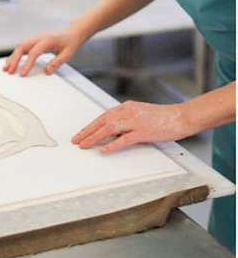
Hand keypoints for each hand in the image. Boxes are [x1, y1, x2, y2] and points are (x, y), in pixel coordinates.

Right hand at [3, 29, 84, 76]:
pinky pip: (23, 46)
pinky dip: (16, 54)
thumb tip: (47, 71)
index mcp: (47, 40)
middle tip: (9, 71)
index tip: (23, 74)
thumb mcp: (67, 54)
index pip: (34, 52)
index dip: (27, 64)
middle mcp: (39, 37)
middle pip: (22, 47)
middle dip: (14, 59)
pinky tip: (11, 61)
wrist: (73, 33)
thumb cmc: (71, 42)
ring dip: (12, 57)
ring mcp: (36, 38)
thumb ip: (57, 63)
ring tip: (6, 68)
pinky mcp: (35, 41)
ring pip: (20, 46)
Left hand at [72, 100, 189, 153]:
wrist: (181, 116)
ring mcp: (136, 121)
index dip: (90, 125)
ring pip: (109, 128)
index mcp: (127, 106)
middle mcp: (129, 111)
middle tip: (76, 140)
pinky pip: (124, 139)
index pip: (103, 116)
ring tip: (84, 146)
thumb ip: (127, 120)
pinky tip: (103, 151)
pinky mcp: (144, 131)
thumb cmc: (163, 117)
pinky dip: (112, 145)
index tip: (81, 133)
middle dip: (87, 131)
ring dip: (94, 137)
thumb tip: (114, 131)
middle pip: (102, 121)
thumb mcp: (141, 114)